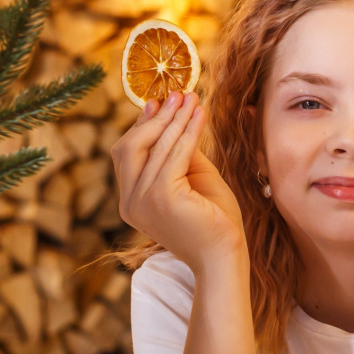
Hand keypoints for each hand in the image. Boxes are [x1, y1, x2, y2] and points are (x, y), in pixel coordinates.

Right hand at [112, 92, 246, 274]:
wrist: (225, 257)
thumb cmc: (215, 223)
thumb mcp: (194, 180)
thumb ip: (182, 154)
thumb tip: (178, 117)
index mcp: (132, 201)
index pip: (127, 154)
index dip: (142, 125)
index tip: (159, 101)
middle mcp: (129, 202)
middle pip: (130, 147)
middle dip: (155, 118)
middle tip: (178, 95)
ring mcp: (141, 201)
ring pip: (153, 147)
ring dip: (175, 119)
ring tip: (191, 98)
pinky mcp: (161, 197)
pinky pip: (174, 154)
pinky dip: (187, 131)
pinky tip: (199, 115)